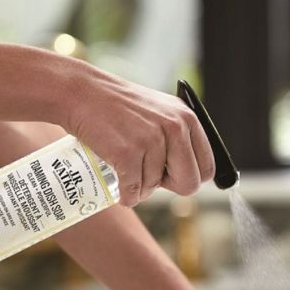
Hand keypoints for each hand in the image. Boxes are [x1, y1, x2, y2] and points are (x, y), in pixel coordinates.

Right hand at [66, 62, 214, 206]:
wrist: (82, 93)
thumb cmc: (119, 108)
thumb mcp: (160, 113)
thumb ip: (178, 138)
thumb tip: (189, 176)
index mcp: (188, 118)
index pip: (206, 167)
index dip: (188, 177)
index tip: (170, 175)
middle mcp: (175, 128)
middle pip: (189, 184)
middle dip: (168, 187)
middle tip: (148, 176)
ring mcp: (151, 140)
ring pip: (154, 188)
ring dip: (138, 186)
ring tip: (125, 167)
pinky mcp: (128, 153)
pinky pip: (133, 191)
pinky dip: (125, 195)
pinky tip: (119, 186)